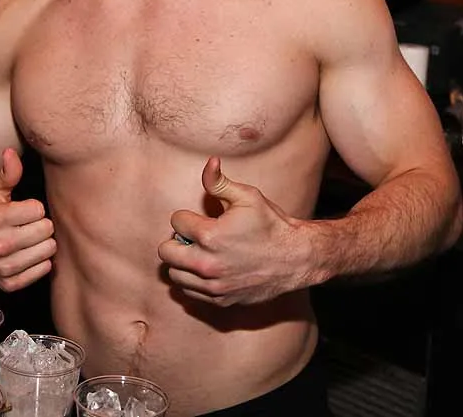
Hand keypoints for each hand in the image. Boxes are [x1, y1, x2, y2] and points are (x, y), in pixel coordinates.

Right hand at [0, 148, 55, 291]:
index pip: (38, 210)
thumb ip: (6, 172)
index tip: (23, 210)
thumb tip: (11, 153)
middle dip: (40, 225)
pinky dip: (39, 262)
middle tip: (27, 225)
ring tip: (27, 239)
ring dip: (42, 243)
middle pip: (46, 230)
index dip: (33, 208)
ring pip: (48, 250)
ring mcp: (4, 267)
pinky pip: (43, 270)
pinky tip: (26, 254)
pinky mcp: (10, 284)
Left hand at [158, 157, 307, 306]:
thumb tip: (209, 162)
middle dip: (176, 240)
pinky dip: (192, 281)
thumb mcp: (247, 197)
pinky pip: (190, 292)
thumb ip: (220, 182)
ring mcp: (214, 285)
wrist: (296, 259)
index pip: (176, 221)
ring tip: (199, 253)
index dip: (187, 217)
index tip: (200, 219)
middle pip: (165, 252)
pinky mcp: (221, 300)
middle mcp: (208, 264)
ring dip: (181, 262)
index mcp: (210, 236)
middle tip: (193, 237)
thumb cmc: (271, 225)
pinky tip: (206, 269)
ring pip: (174, 274)